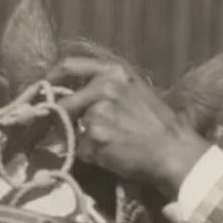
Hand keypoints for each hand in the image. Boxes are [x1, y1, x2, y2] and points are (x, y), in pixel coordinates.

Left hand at [48, 57, 208, 197]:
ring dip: (86, 141)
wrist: (176, 153)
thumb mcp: (137, 93)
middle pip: (64, 103)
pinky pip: (82, 150)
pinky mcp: (95, 137)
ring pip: (74, 130)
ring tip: (113, 146)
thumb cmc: (161, 128)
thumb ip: (106, 90)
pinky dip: (94, 157)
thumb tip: (76, 99)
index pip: (69, 66)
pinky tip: (115, 157)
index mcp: (115, 72)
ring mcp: (97, 112)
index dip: (52, 79)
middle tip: (70, 133)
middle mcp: (104, 86)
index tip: (45, 90)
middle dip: (62, 121)